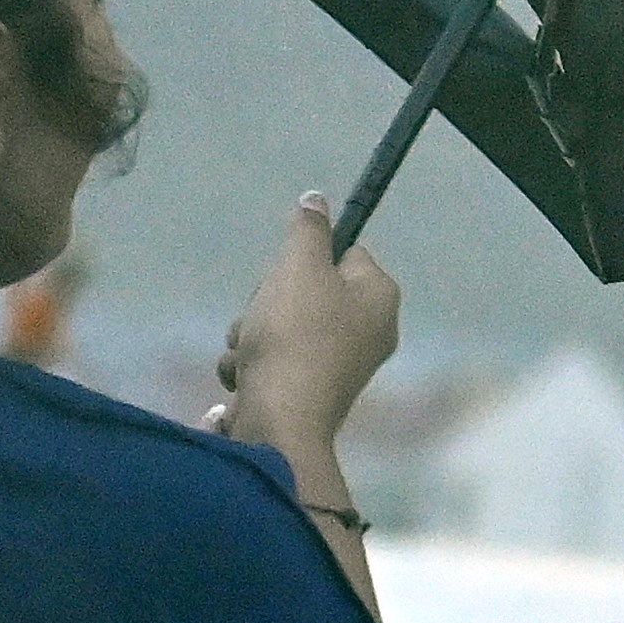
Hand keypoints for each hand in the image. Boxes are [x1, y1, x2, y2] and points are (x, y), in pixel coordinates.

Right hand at [218, 194, 399, 462]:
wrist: (279, 422)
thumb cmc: (295, 335)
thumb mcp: (298, 266)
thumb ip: (308, 228)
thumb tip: (316, 199)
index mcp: (379, 297)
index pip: (345, 251)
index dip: (307, 256)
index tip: (286, 271)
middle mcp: (368, 332)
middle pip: (306, 289)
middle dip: (268, 300)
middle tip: (261, 313)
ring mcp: (338, 367)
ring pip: (280, 325)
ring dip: (251, 332)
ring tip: (248, 350)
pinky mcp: (309, 393)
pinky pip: (273, 360)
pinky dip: (252, 364)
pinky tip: (244, 375)